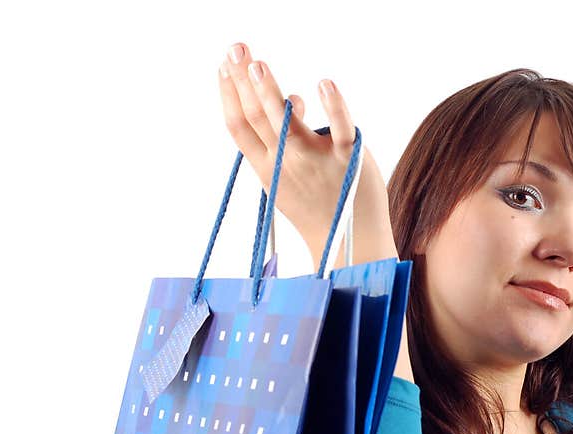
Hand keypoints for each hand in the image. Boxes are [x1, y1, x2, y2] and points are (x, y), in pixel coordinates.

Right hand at [218, 42, 397, 270]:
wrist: (347, 246)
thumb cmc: (318, 207)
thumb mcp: (285, 180)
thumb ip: (280, 142)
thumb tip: (287, 96)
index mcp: (267, 169)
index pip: (239, 128)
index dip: (228, 96)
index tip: (223, 67)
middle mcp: (286, 164)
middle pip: (258, 118)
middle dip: (243, 81)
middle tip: (236, 48)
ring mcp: (316, 161)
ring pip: (288, 124)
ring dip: (271, 92)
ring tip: (258, 64)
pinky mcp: (348, 159)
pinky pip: (340, 129)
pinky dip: (333, 106)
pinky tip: (324, 83)